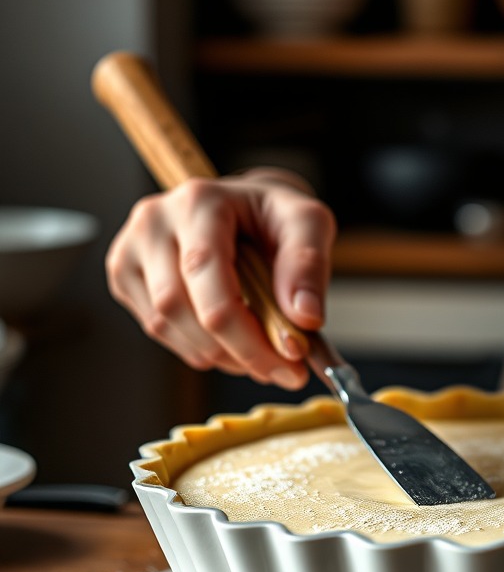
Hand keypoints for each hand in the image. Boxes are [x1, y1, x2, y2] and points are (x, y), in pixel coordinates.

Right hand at [106, 168, 335, 388]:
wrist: (247, 209)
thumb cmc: (274, 216)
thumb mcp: (309, 223)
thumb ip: (309, 264)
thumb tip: (305, 317)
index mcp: (198, 201)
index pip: (206, 274)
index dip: (246, 330)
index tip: (290, 363)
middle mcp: (153, 222)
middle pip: (179, 306)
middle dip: (237, 350)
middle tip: (283, 370)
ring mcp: (132, 250)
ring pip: (165, 326)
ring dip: (219, 355)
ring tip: (261, 352)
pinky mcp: (126, 277)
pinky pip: (158, 330)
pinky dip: (200, 350)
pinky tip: (231, 342)